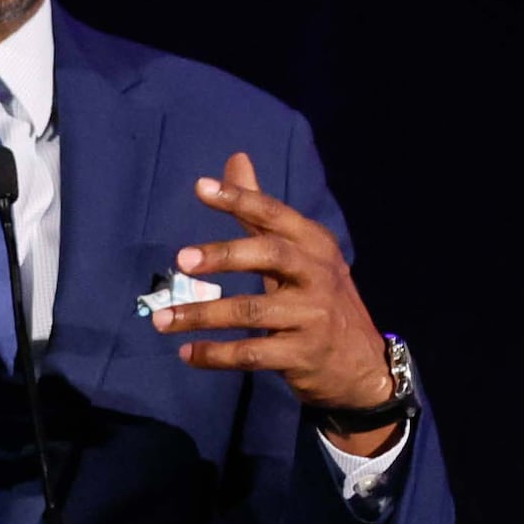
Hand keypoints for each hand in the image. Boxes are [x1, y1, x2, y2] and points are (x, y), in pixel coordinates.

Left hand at [154, 150, 399, 454]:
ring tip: (162, 320)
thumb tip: (236, 159)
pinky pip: (251, 353)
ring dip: (201, 315)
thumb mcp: (299, 253)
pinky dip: (215, 354)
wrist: (361, 364)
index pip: (275, 214)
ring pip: (250, 311)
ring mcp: (313, 315)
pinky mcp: (303, 354)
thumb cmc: (319, 300)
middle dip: (224, 255)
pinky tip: (187, 354)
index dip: (240, 198)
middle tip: (182, 259)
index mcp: (314, 244)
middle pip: (270, 254)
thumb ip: (262, 213)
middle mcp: (318, 274)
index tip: (201, 187)